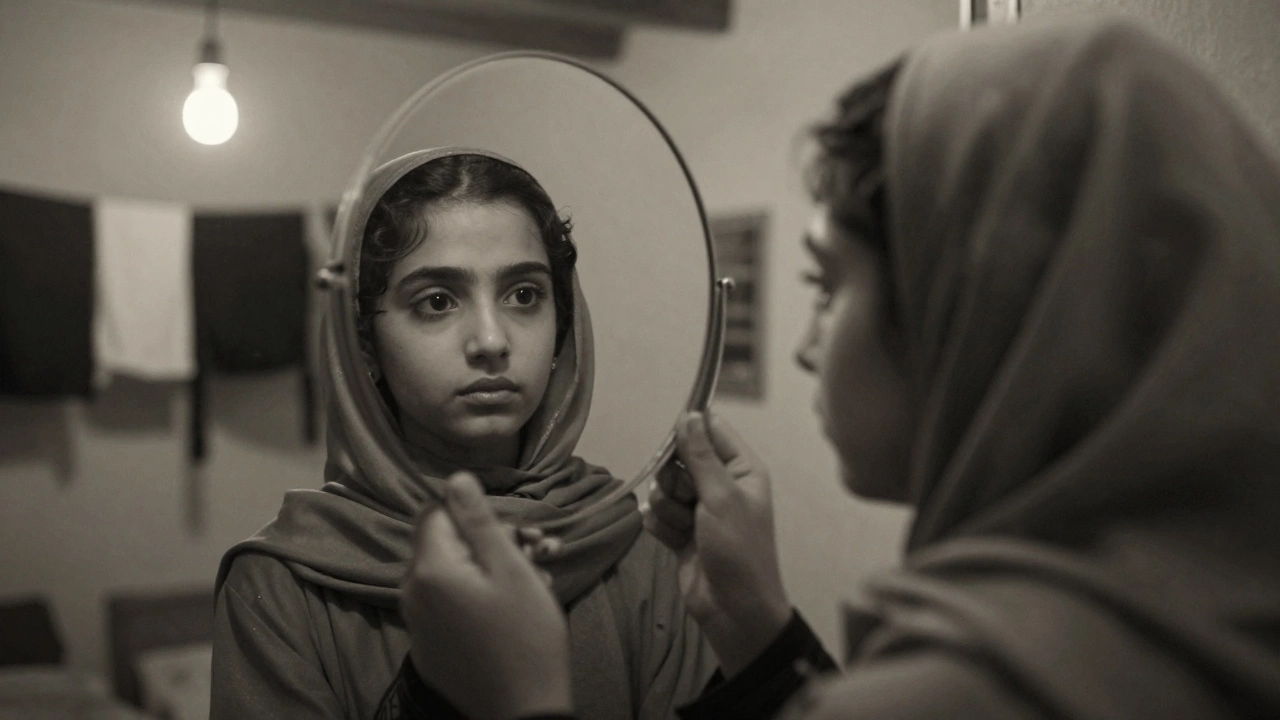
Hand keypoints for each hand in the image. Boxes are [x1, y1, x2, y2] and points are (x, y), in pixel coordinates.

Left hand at [401, 472, 571, 719]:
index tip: (511, 531)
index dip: (474, 513)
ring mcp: (417, 624)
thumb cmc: (526, 636)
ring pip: (451, 574)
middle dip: (491, 541)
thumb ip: (479, 521)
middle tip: (539, 551)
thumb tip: (455, 478)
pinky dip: (478, 598)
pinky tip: (516, 607)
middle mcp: (411, 593)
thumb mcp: (510, 569)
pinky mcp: (429, 648)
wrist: (523, 711)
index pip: (436, 511)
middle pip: (445, 543)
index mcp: (429, 569)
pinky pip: (449, 606)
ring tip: (539, 578)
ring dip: (491, 568)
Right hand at [641, 412, 791, 676]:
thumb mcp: (721, 497)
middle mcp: (721, 484)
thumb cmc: (738, 548)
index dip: (690, 431)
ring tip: (685, 527)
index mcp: (742, 469)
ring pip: (663, 487)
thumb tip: (689, 414)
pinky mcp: (681, 532)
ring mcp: (699, 509)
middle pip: (679, 458)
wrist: (734, 610)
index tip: (674, 443)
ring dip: (667, 506)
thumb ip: (700, 455)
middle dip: (674, 478)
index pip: (713, 430)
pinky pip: (656, 514)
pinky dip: (662, 526)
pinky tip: (676, 542)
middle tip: (688, 498)